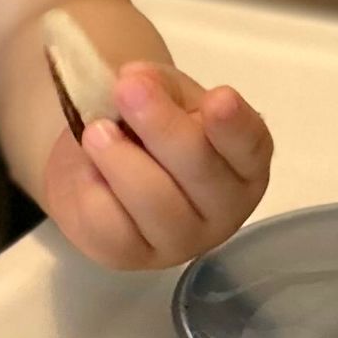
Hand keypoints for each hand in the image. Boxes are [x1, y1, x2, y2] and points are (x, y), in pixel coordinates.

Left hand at [42, 62, 271, 270]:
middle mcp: (224, 209)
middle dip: (162, 126)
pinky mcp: (132, 258)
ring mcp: (181, 241)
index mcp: (245, 164)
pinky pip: (110, 223)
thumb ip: (159, 84)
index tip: (218, 98)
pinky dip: (93, 187)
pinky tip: (88, 168)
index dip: (234, 125)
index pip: (250, 147)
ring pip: (154, 200)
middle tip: (127, 89)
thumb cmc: (149, 129)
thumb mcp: (164, 94)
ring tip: (95, 130)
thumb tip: (136, 79)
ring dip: (120, 158)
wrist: (99, 168)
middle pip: (199, 170)